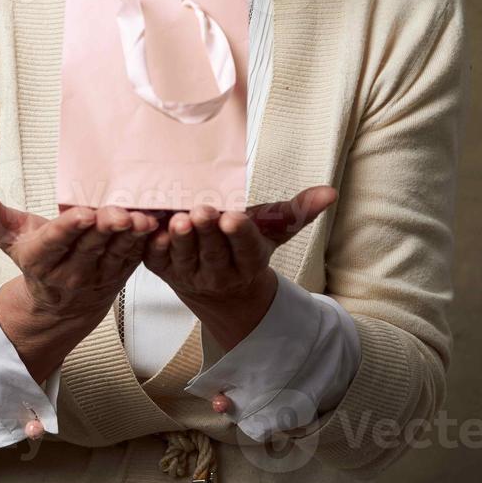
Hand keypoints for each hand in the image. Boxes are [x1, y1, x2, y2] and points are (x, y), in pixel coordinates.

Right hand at [0, 181, 157, 323]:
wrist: (59, 307)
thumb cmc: (34, 260)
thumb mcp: (7, 235)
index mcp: (40, 259)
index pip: (55, 242)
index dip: (69, 229)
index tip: (83, 213)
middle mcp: (70, 272)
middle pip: (89, 246)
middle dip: (105, 228)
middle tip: (119, 212)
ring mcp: (98, 276)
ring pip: (116, 254)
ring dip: (131, 237)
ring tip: (143, 219)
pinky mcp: (121, 275)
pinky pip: (136, 258)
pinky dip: (148, 243)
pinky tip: (159, 224)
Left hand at [142, 185, 337, 350]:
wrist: (220, 290)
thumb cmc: (246, 247)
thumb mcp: (273, 231)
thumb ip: (297, 210)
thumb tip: (330, 192)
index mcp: (248, 260)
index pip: (246, 248)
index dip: (239, 234)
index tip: (234, 216)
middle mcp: (219, 272)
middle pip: (213, 252)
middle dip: (208, 231)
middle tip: (203, 210)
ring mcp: (189, 273)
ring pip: (185, 257)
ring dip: (181, 238)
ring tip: (179, 219)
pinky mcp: (163, 270)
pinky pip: (157, 260)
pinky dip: (154, 246)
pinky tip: (152, 229)